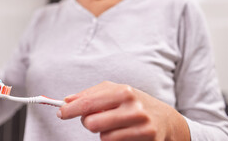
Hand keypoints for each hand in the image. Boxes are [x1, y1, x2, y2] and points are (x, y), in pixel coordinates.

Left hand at [57, 81, 189, 140]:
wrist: (167, 120)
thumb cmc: (134, 103)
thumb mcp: (115, 91)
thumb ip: (90, 94)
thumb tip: (66, 100)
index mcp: (124, 91)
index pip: (88, 103)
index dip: (70, 110)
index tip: (60, 113)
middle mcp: (134, 108)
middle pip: (92, 123)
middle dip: (88, 122)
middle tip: (95, 119)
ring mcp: (142, 126)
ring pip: (103, 138)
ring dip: (103, 133)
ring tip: (115, 125)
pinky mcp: (147, 140)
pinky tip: (125, 133)